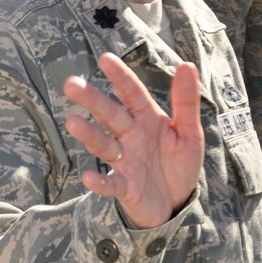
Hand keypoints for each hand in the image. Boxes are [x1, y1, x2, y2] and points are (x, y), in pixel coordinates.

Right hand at [63, 53, 203, 228]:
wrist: (176, 204)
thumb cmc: (179, 164)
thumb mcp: (190, 133)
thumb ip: (186, 102)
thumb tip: (188, 65)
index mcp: (147, 119)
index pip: (132, 93)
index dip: (120, 77)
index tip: (105, 59)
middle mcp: (131, 136)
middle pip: (110, 115)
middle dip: (92, 100)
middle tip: (71, 84)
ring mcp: (125, 161)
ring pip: (104, 145)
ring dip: (89, 135)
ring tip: (72, 123)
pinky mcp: (124, 187)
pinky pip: (111, 184)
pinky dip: (100, 181)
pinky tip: (89, 176)